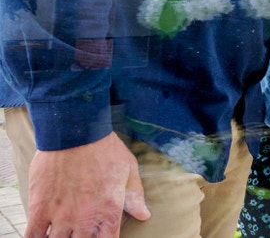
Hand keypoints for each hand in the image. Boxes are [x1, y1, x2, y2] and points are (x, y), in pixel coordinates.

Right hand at [25, 132, 150, 237]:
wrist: (76, 132)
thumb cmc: (105, 148)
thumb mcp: (129, 168)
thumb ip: (135, 195)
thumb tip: (144, 215)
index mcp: (109, 210)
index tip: (101, 234)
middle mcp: (85, 218)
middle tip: (79, 229)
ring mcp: (60, 215)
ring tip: (63, 229)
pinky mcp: (40, 209)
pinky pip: (33, 236)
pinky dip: (37, 237)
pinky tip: (42, 232)